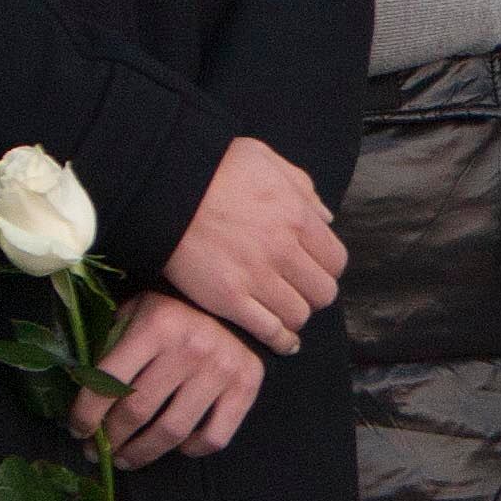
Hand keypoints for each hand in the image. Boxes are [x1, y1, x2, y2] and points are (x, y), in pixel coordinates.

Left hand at [70, 293, 266, 465]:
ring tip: (126, 458)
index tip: (78, 430)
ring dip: (142, 453)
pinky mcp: (246, 386)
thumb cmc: (175, 310)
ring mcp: (221, 369)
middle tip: (98, 450)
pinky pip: (214, 437)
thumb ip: (112, 343)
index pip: (109, 382)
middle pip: (137, 412)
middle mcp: (191, 347)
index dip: (86, 414)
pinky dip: (191, 450)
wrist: (236, 295)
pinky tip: (176, 445)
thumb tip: (82, 390)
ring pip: (172, 433)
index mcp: (157, 325)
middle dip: (111, 439)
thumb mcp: (137, 311)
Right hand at [161, 137, 343, 354]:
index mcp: (297, 216)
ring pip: (299, 315)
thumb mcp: (265, 159)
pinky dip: (281, 341)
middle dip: (314, 293)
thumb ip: (301, 186)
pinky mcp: (230, 300)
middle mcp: (284, 251)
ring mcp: (257, 278)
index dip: (327, 267)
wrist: (165, 189)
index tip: (314, 267)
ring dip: (295, 314)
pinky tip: (284, 342)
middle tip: (299, 289)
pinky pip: (270, 331)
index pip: (336, 260)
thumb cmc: (213, 168)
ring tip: (284, 308)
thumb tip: (325, 216)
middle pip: (323, 292)